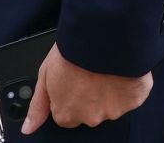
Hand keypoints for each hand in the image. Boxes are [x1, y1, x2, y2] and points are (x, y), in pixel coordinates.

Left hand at [22, 45, 152, 133]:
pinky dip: (129, 85)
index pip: (66, 113)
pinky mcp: (134, 100)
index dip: (70, 95)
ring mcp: (114, 110)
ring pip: (111, 104)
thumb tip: (29, 127)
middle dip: (91, 95)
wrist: (103, 35)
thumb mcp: (45, 75)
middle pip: (89, 111)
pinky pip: (132, 96)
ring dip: (110, 90)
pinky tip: (122, 69)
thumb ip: (38, 105)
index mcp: (66, 114)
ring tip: (107, 67)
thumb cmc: (73, 52)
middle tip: (91, 72)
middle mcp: (90, 118)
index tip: (75, 79)